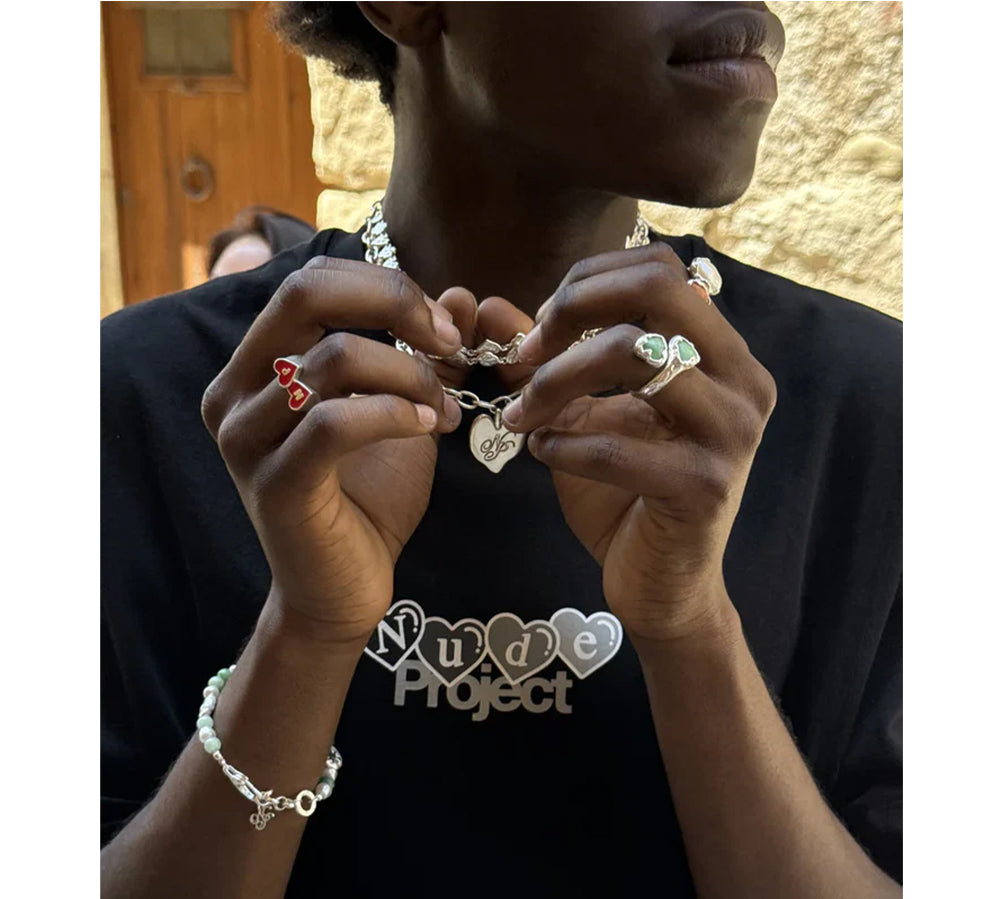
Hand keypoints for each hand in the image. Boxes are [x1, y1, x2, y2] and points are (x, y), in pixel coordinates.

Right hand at [201, 257, 464, 644]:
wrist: (340, 592)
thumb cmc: (366, 500)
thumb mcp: (399, 410)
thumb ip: (420, 354)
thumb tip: (457, 296)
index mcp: (255, 365)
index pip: (310, 280)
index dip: (383, 286)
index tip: (440, 324)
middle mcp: (235, 392)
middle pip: (306, 294)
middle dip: (392, 303)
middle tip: (447, 342)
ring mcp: (246, 438)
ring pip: (333, 358)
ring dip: (409, 376)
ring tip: (443, 411)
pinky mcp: (273, 484)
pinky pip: (334, 422)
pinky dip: (394, 415)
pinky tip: (428, 430)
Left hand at [504, 243, 776, 640]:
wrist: (663, 585)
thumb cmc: (625, 492)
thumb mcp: (583, 412)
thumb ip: (545, 359)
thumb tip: (485, 308)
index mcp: (721, 352)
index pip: (660, 268)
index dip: (588, 282)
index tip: (541, 326)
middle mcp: (741, 380)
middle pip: (658, 290)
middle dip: (575, 309)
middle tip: (529, 352)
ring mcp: (731, 433)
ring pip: (635, 354)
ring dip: (556, 381)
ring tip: (523, 416)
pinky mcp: (705, 487)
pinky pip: (615, 445)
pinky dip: (561, 444)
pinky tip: (542, 454)